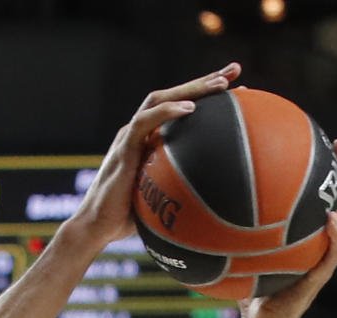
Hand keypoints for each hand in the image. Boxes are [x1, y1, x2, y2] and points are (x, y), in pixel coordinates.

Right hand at [64, 63, 241, 247]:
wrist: (97, 227)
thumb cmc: (130, 220)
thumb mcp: (165, 203)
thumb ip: (187, 193)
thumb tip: (222, 205)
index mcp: (152, 140)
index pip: (181, 109)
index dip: (208, 97)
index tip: (240, 90)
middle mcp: (141, 132)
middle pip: (174, 95)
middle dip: (205, 81)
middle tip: (235, 70)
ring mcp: (130, 136)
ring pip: (159, 99)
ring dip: (191, 88)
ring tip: (219, 84)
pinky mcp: (123, 147)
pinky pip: (145, 122)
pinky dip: (167, 112)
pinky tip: (191, 108)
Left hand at [242, 138, 336, 317]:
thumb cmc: (251, 288)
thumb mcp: (243, 249)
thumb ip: (236, 225)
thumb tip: (209, 192)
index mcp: (314, 237)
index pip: (334, 198)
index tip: (330, 142)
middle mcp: (326, 245)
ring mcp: (326, 261)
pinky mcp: (320, 278)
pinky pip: (335, 253)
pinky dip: (336, 235)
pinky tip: (329, 219)